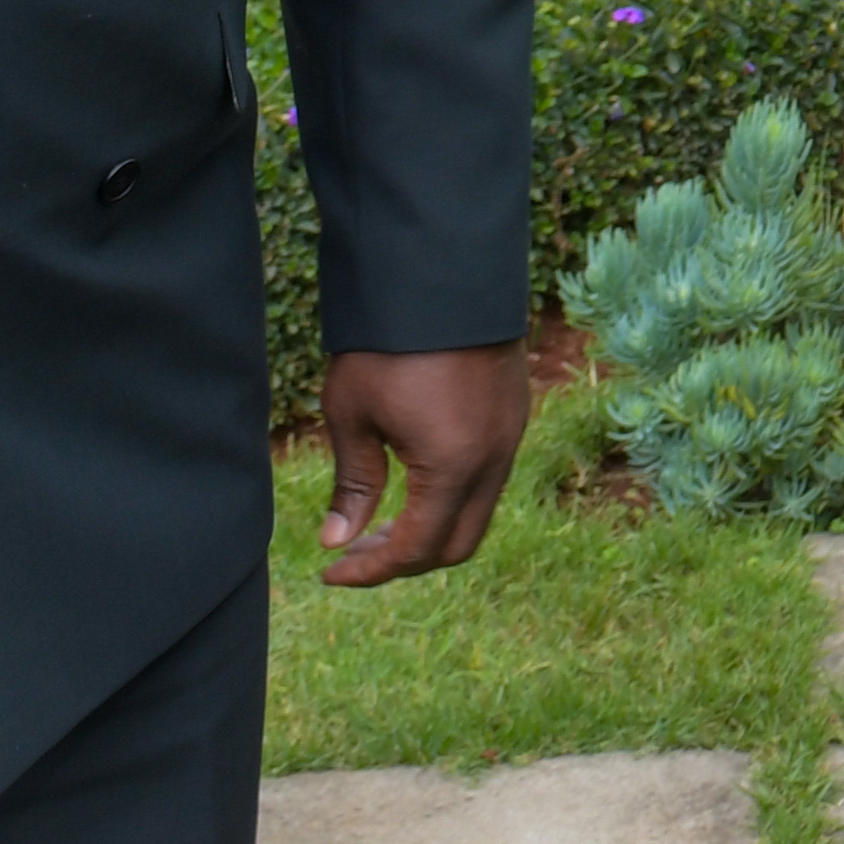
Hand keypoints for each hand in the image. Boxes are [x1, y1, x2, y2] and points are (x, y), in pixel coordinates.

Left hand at [314, 343, 532, 586]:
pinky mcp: (513, 414)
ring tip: (380, 518)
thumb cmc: (387, 343)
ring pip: (476, 512)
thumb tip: (337, 541)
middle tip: (355, 550)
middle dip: (405, 560)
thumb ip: (352, 484)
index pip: (416, 549)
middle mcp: (493, 459)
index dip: (371, 570)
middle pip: (456, 545)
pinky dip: (451, 496)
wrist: (442, 273)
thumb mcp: (353, 414)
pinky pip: (488, 478)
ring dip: (430, 527)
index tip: (329, 570)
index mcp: (452, 466)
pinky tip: (415, 478)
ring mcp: (510, 436)